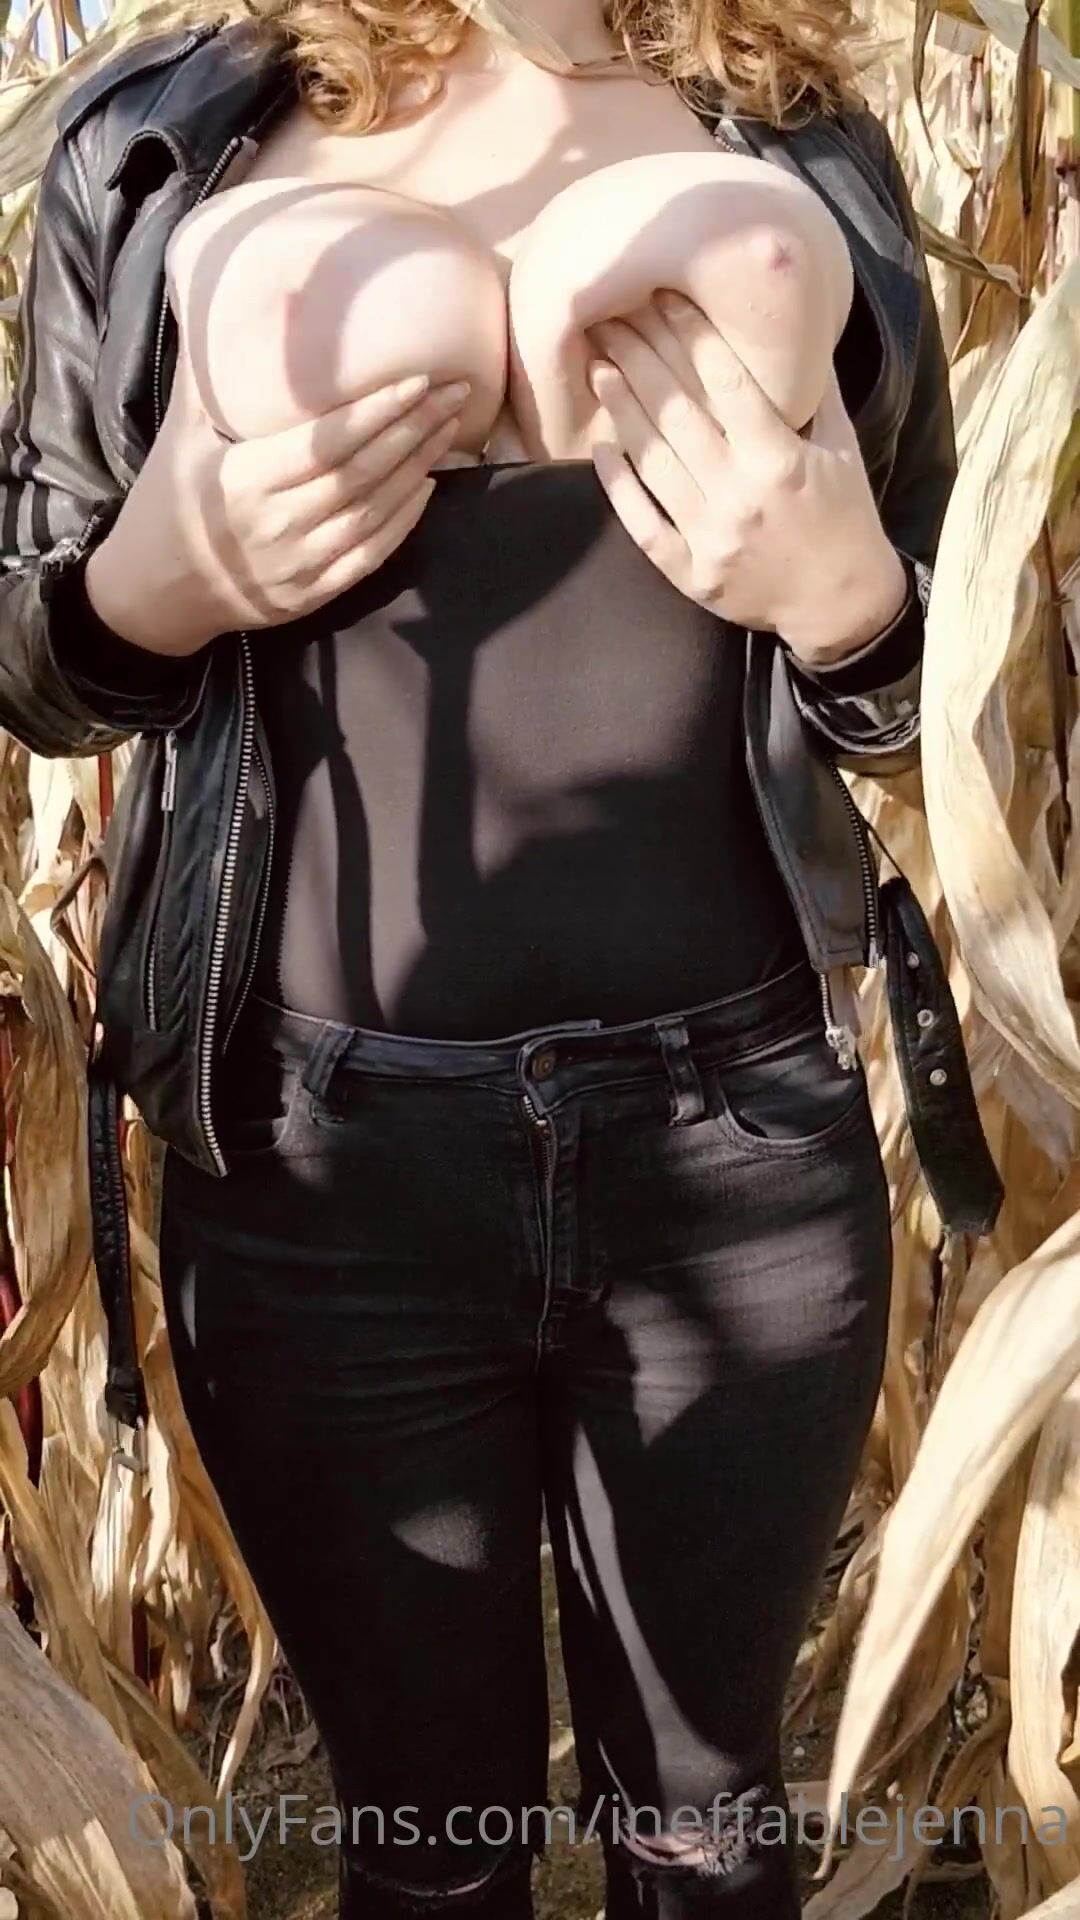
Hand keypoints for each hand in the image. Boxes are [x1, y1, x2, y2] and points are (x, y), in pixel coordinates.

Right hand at [85, 359, 468, 656]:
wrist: (155, 591)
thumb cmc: (169, 501)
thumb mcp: (180, 432)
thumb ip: (206, 371)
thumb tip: (221, 296)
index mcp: (246, 479)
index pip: (329, 442)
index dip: (378, 412)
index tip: (419, 379)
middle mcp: (279, 524)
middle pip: (363, 473)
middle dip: (415, 430)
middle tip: (457, 392)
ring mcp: (300, 564)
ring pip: (375, 514)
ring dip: (419, 470)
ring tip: (451, 428)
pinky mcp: (313, 595)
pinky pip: (370, 556)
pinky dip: (404, 522)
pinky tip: (428, 486)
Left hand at [585, 294, 907, 665]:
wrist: (840, 606)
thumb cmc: (844, 516)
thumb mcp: (842, 447)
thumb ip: (815, 391)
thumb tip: (793, 329)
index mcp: (780, 460)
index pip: (727, 382)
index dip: (690, 335)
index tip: (663, 298)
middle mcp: (740, 496)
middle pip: (678, 413)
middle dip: (641, 358)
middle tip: (610, 318)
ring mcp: (710, 537)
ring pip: (653, 461)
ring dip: (621, 409)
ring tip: (598, 368)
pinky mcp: (689, 572)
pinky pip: (641, 522)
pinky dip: (617, 483)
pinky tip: (600, 446)